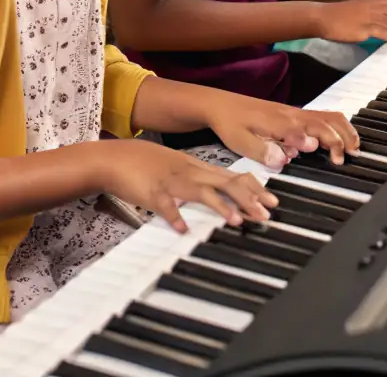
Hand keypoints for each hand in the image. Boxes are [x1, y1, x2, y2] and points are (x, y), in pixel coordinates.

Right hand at [97, 139, 276, 233]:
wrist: (114, 158)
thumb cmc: (146, 163)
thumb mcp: (178, 167)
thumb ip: (200, 179)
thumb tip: (221, 192)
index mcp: (197, 168)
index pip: (233, 176)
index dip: (255, 188)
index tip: (272, 200)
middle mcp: (189, 173)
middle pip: (225, 183)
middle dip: (249, 199)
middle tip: (266, 213)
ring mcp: (171, 183)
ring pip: (201, 193)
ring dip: (221, 207)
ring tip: (237, 221)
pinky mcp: (152, 194)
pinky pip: (165, 206)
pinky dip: (175, 217)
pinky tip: (183, 229)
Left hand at [205, 92, 360, 168]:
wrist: (221, 105)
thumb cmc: (230, 124)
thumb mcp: (239, 141)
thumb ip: (262, 151)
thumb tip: (284, 160)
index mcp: (279, 122)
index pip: (307, 130)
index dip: (321, 142)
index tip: (333, 157)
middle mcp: (291, 115)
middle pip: (324, 121)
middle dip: (341, 138)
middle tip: (350, 156)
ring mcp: (294, 113)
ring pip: (327, 116)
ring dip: (343, 130)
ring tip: (354, 147)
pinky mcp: (293, 114)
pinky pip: (321, 117)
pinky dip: (336, 127)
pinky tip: (340, 140)